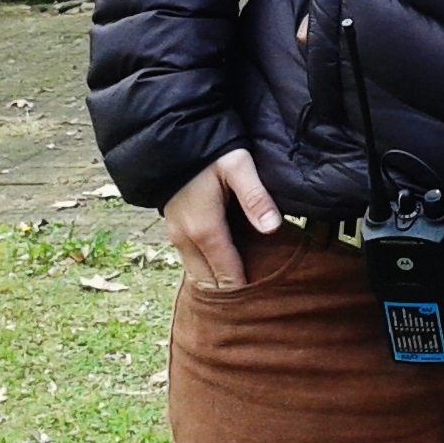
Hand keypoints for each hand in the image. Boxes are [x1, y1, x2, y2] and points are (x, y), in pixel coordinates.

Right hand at [162, 147, 280, 289]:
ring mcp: (175, 236)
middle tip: (254, 301)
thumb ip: (255, 197)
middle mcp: (185, 239)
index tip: (261, 302)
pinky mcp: (173, 230)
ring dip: (215, 282)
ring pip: (196, 272)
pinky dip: (206, 269)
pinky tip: (222, 268)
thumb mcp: (238, 167)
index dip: (242, 288)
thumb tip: (272, 229)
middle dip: (228, 291)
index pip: (226, 272)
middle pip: (208, 280)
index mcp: (204, 229)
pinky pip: (190, 260)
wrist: (171, 140)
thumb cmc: (210, 151)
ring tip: (241, 288)